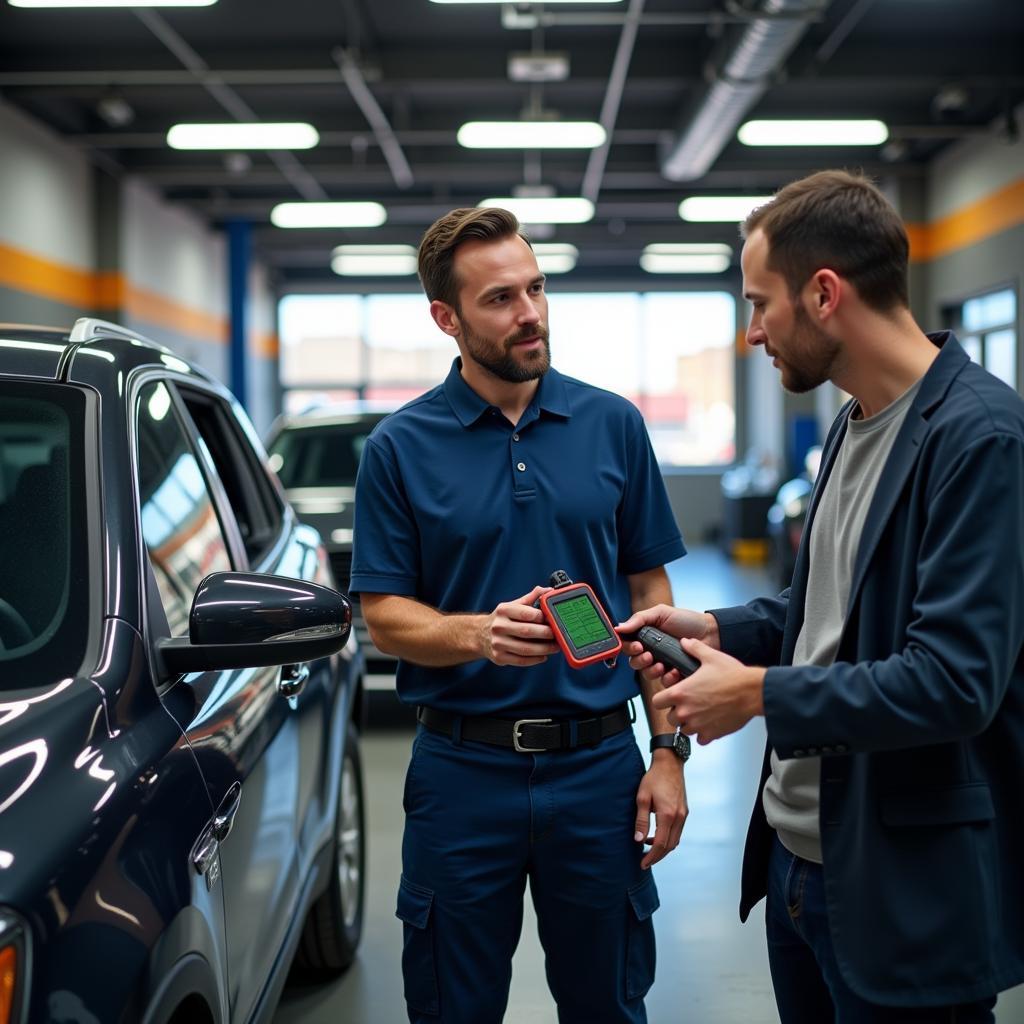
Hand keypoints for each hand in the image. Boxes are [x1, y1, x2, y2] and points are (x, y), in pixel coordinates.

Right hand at [481, 585, 560, 665]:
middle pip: (527, 632)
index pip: (526, 613)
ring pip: (525, 649)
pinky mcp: (499, 657)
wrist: (480, 634)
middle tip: (559, 635)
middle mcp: (498, 626)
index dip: (543, 617)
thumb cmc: (502, 619)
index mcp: (503, 610)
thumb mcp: (512, 605)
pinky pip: (521, 660)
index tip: (554, 619)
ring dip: (544, 649)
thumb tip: (548, 590)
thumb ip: (530, 598)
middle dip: (546, 634)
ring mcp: (498, 643)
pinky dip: (535, 659)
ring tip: (555, 647)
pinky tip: (544, 656)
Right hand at [616, 605, 718, 683]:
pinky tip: (673, 671)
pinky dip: (667, 678)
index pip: (627, 645)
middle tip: (648, 656)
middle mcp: (651, 650)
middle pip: (634, 662)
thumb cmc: (687, 621)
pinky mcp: (673, 674)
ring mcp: (662, 663)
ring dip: (651, 671)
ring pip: (647, 674)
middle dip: (639, 661)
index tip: (637, 646)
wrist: (710, 632)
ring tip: (661, 665)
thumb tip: (619, 627)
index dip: (628, 648)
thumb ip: (640, 619)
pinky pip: (664, 682)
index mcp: (645, 635)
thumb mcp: (661, 613)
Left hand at [634, 751, 687, 868]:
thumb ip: (641, 820)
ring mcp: (684, 815)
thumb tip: (638, 840)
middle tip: (644, 861)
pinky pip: (678, 832)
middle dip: (657, 856)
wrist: (670, 764)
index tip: (642, 864)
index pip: (660, 844)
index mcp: (668, 815)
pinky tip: (656, 835)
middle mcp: (679, 818)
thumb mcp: (642, 798)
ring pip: (675, 840)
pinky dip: (668, 838)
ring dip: (663, 848)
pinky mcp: (685, 811)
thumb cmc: (654, 778)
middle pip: (670, 846)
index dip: (651, 857)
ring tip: (647, 848)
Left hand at [651, 638, 764, 744]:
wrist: (753, 692)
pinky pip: (700, 739)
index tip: (669, 696)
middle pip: (670, 718)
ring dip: (689, 723)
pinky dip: (703, 733)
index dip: (662, 698)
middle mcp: (686, 711)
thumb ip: (694, 649)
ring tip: (700, 712)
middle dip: (676, 712)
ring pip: (684, 729)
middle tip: (688, 704)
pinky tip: (710, 722)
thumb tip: (686, 642)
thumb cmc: (733, 676)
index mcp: (680, 693)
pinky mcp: (711, 734)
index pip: (656, 702)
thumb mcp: (710, 657)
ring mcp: (698, 725)